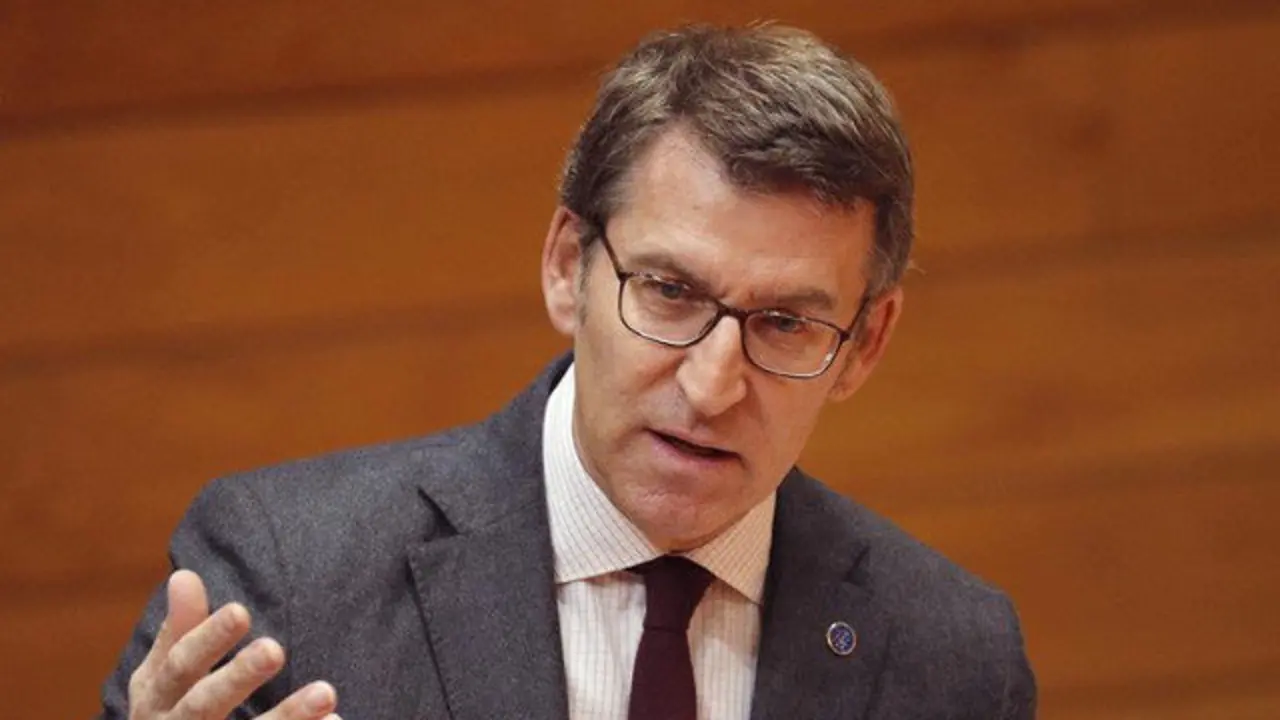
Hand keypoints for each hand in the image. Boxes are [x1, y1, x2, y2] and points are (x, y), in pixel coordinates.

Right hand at [128, 570, 340, 719]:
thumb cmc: (170, 713)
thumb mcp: (163, 675)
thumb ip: (180, 629)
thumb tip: (184, 574)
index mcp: (156, 699)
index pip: (180, 665)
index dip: (208, 638)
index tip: (241, 611)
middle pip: (205, 706)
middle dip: (238, 677)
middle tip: (276, 649)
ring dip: (287, 718)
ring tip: (327, 692)